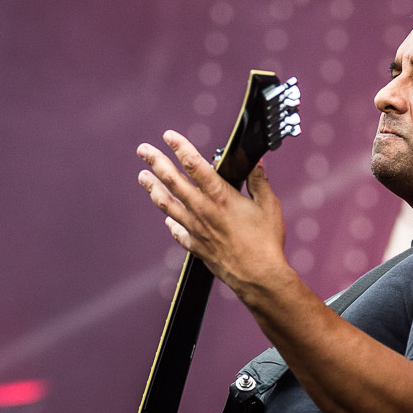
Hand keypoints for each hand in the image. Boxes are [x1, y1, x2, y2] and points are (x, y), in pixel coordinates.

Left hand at [136, 130, 291, 300]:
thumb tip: (256, 161)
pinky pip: (177, 231)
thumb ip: (259, 181)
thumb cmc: (266, 242)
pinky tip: (167, 218)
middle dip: (155, 162)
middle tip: (143, 150)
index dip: (179, 146)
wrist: (258, 277)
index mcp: (220, 196)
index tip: (168, 136)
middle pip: (172, 180)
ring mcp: (196, 229)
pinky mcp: (195, 246)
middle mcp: (202, 210)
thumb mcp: (269, 205)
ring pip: (166, 204)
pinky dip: (171, 222)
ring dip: (153, 188)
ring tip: (143, 177)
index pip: (194, 164)